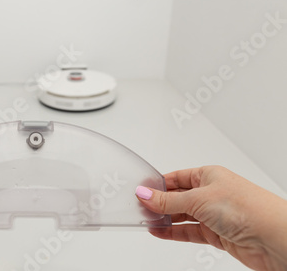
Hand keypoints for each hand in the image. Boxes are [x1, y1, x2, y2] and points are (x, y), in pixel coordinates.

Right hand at [136, 166, 286, 270]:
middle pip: (177, 197)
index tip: (140, 190)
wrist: (273, 237)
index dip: (157, 184)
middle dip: (159, 203)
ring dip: (164, 219)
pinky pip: (188, 231)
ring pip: (182, 215)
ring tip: (145, 220)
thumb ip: (168, 200)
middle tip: (139, 207)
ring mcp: (214, 214)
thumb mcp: (198, 199)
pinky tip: (159, 232)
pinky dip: (173, 232)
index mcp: (209, 175)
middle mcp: (211, 193)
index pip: (176, 177)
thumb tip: (145, 193)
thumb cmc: (247, 208)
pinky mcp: (217, 234)